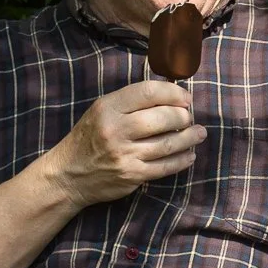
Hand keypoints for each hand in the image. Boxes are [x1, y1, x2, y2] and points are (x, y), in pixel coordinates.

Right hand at [44, 80, 205, 208]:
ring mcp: (125, 154)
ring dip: (190, 137)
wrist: (68, 175)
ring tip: (199, 133)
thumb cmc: (89, 138)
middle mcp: (116, 130)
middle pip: (163, 118)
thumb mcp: (101, 111)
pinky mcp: (132, 175)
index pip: (148, 92)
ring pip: (168, 143)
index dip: (173, 92)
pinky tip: (190, 155)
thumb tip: (170, 95)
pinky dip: (182, 160)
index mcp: (108, 108)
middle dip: (183, 116)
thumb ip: (130, 102)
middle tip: (189, 117)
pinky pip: (165, 167)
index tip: (185, 97)